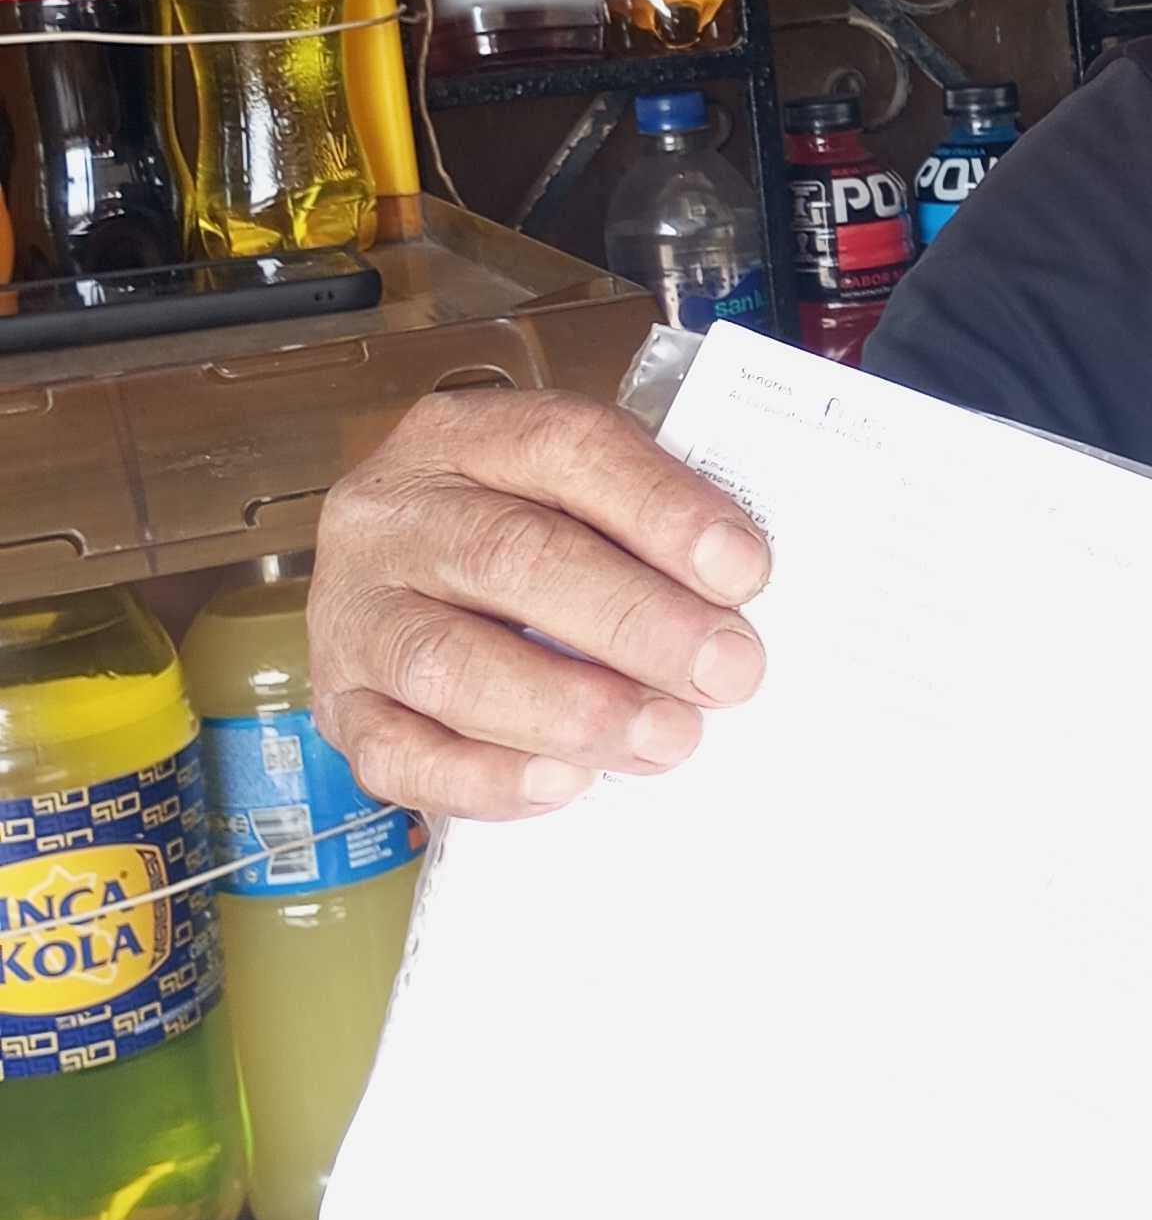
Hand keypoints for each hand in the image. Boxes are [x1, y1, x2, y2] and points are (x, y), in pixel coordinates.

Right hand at [309, 390, 770, 822]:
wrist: (419, 585)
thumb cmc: (532, 535)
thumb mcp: (583, 495)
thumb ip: (651, 529)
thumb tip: (739, 597)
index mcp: (464, 436)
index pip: (565, 448)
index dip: (661, 509)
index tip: (744, 571)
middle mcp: (392, 515)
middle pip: (511, 556)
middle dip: (633, 622)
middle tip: (725, 670)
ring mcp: (353, 614)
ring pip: (449, 662)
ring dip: (571, 709)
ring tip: (667, 737)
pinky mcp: (338, 708)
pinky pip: (398, 756)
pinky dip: (487, 777)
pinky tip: (566, 783)